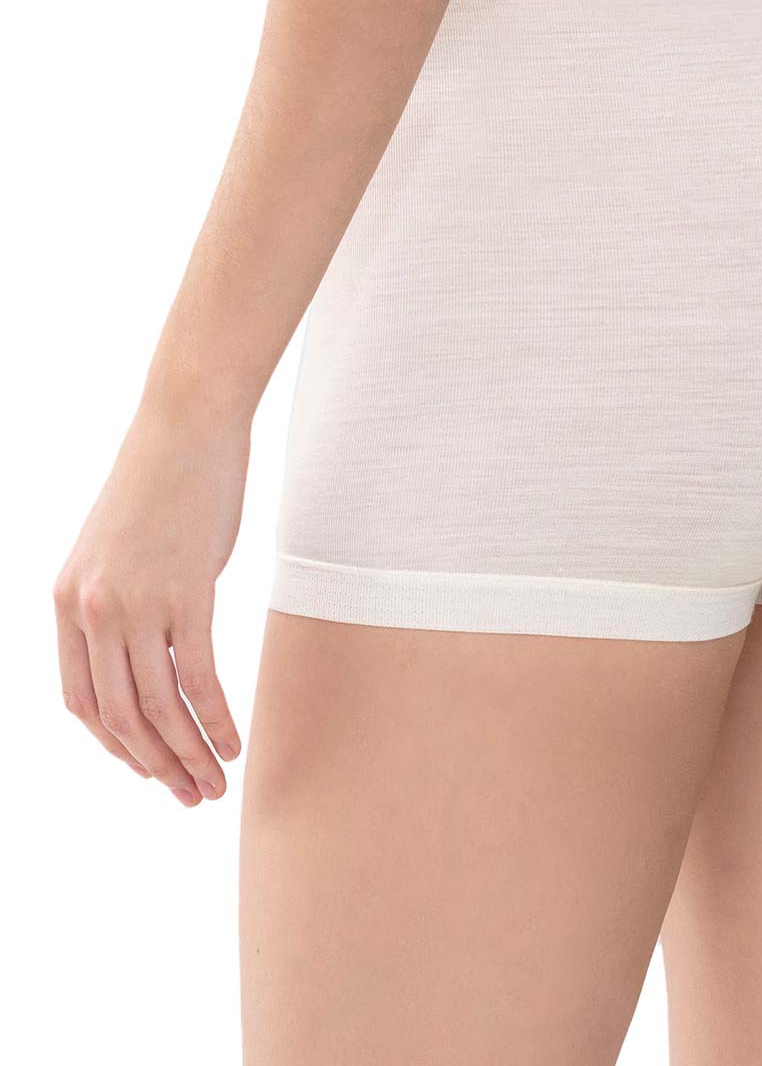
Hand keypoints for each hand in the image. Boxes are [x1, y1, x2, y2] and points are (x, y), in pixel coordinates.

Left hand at [54, 402, 249, 805]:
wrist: (184, 429)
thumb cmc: (162, 486)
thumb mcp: (120, 553)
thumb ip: (123, 606)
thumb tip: (152, 652)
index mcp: (66, 604)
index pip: (81, 701)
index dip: (116, 746)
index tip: (149, 768)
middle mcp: (91, 612)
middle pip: (119, 716)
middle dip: (155, 767)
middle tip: (188, 796)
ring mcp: (135, 605)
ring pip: (157, 707)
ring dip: (187, 756)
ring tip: (213, 785)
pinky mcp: (184, 596)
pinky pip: (197, 678)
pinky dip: (214, 720)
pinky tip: (233, 743)